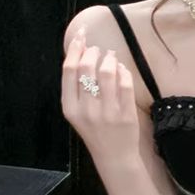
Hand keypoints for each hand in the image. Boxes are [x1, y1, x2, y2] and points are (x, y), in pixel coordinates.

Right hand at [61, 27, 141, 164]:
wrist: (114, 158)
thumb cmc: (95, 132)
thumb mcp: (77, 113)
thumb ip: (76, 87)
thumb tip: (81, 52)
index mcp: (70, 108)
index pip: (69, 70)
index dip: (75, 48)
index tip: (81, 36)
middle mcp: (86, 110)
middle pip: (87, 67)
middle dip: (93, 52)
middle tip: (98, 50)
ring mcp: (107, 113)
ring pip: (106, 72)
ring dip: (109, 59)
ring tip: (111, 57)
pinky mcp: (126, 115)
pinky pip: (125, 84)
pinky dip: (123, 71)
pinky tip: (121, 70)